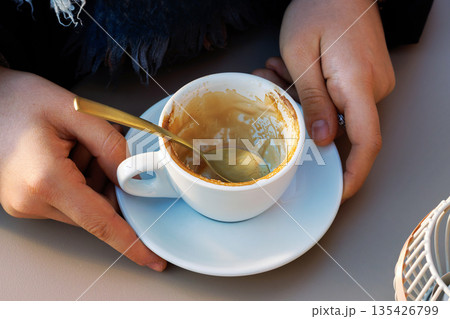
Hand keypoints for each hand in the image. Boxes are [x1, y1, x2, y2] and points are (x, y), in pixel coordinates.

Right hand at [0, 67, 166, 270]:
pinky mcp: (25, 202)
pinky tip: (67, 153)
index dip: (131, 242)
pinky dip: (80, 180)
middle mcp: (32, 201)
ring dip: (94, 179)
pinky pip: (68, 201)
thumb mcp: (76, 111)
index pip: (100, 222)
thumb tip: (134, 176)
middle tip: (95, 147)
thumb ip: (111, 145)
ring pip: (84, 206)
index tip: (153, 259)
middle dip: (111, 185)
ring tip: (73, 145)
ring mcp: (25, 204)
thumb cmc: (22, 100)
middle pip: (96, 211)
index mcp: (46, 180)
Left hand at [255, 0, 394, 200]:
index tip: (340, 191)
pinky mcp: (366, 78)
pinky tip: (296, 71)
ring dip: (303, 100)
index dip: (354, 173)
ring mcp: (373, 82)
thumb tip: (322, 139)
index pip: (366, 142)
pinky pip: (340, 98)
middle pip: (340, 127)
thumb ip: (312, 100)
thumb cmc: (321, 6)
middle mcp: (374, 86)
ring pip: (335, 112)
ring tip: (281, 70)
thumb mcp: (301, 54)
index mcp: (358, 83)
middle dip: (304, 120)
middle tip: (276, 85)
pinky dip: (314, 91)